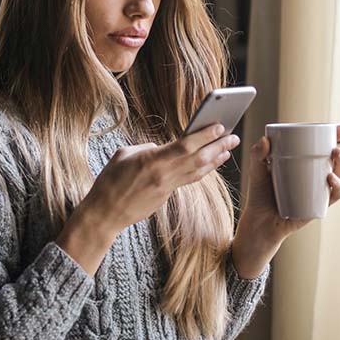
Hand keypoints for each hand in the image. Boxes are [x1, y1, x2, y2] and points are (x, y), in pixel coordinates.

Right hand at [57, 123, 239, 272]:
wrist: (105, 213)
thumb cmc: (109, 181)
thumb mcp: (123, 155)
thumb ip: (145, 148)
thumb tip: (160, 147)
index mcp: (152, 160)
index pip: (186, 145)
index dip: (206, 135)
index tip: (220, 126)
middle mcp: (164, 174)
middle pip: (199, 159)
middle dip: (219, 146)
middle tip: (234, 136)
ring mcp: (166, 187)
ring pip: (198, 172)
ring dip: (215, 160)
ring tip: (228, 150)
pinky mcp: (166, 197)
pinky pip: (188, 180)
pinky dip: (201, 171)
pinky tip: (209, 164)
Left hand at [236, 123, 339, 247]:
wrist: (260, 222)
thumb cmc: (261, 195)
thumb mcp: (257, 171)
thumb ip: (257, 155)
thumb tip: (265, 140)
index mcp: (305, 163)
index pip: (324, 145)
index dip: (337, 135)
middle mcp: (317, 175)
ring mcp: (320, 189)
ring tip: (335, 152)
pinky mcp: (320, 204)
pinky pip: (335, 195)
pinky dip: (337, 186)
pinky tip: (330, 178)